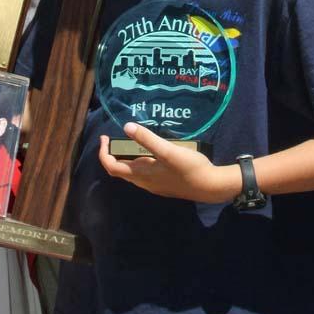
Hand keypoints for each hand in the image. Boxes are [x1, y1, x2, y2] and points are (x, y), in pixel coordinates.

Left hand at [98, 122, 239, 202]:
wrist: (210, 187)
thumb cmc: (188, 168)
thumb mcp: (167, 151)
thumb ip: (147, 139)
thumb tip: (126, 127)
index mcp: (141, 174)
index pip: (112, 167)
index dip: (103, 153)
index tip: (104, 137)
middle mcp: (144, 182)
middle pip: (120, 171)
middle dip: (112, 155)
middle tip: (114, 138)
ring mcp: (154, 185)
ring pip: (132, 173)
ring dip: (126, 158)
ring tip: (131, 141)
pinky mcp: (164, 184)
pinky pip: (143, 173)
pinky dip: (138, 161)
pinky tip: (150, 152)